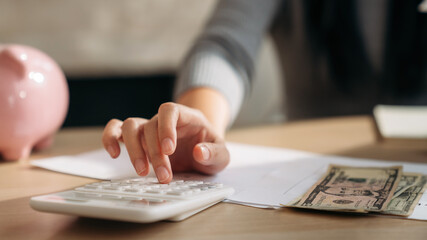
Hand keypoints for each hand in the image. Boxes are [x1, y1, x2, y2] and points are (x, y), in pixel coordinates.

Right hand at [102, 102, 229, 182]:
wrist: (203, 150)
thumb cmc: (210, 148)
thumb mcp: (222, 154)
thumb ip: (215, 153)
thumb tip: (200, 152)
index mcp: (186, 117)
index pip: (170, 110)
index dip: (166, 127)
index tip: (169, 150)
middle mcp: (164, 120)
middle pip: (150, 126)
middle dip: (155, 154)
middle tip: (163, 176)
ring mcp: (149, 128)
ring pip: (130, 126)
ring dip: (133, 150)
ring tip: (142, 172)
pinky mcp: (138, 139)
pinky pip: (117, 130)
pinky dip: (111, 138)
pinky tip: (114, 153)